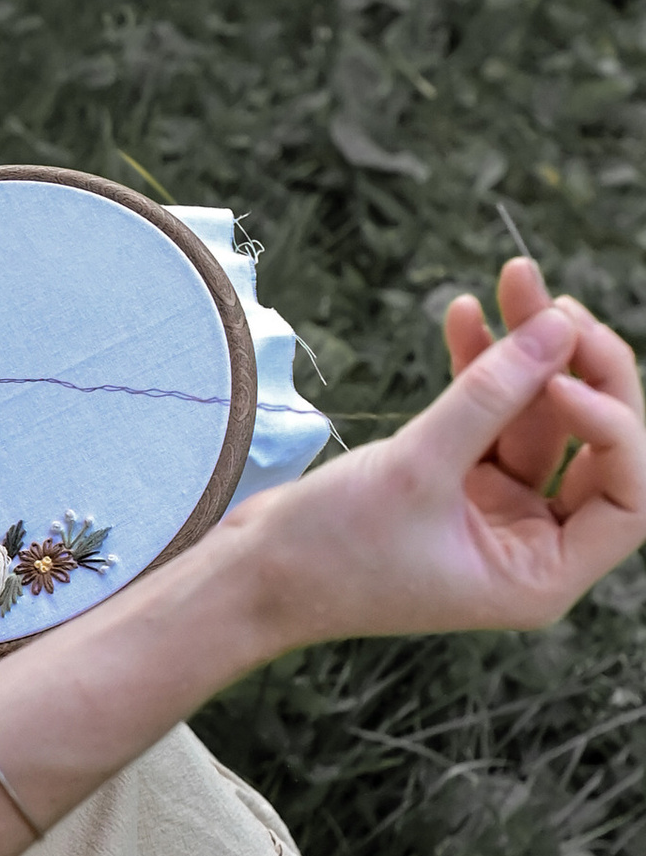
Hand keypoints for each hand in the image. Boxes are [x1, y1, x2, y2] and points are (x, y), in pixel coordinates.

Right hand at [246, 260, 645, 647]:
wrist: (249, 575)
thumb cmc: (329, 551)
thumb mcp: (417, 468)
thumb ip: (492, 394)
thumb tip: (558, 326)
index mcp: (541, 574)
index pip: (629, 495)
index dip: (614, 427)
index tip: (562, 376)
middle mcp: (531, 543)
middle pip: (594, 445)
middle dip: (579, 369)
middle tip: (556, 307)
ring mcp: (495, 509)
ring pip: (539, 415)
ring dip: (527, 349)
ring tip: (515, 280)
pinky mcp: (455, 480)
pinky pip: (488, 413)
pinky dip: (481, 366)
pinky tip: (467, 314)